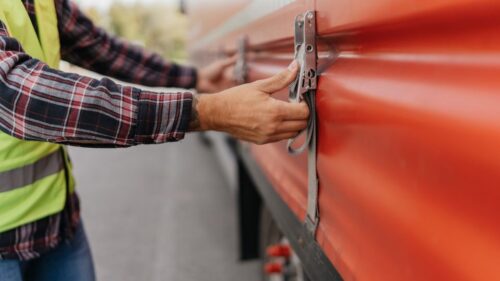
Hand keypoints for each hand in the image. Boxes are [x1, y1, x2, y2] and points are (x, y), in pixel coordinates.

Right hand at [191, 61, 308, 143]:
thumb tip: (295, 68)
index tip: (299, 98)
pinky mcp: (263, 141)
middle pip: (302, 124)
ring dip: (295, 123)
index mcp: (275, 111)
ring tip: (286, 112)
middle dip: (302, 114)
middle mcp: (274, 126)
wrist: (219, 114)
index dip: (305, 104)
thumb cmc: (237, 98)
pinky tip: (277, 120)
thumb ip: (281, 79)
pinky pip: (282, 137)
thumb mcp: (260, 86)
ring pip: (294, 133)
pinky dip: (285, 130)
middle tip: (295, 104)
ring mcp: (268, 136)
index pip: (304, 112)